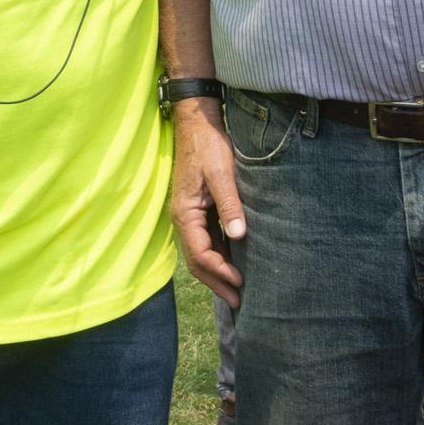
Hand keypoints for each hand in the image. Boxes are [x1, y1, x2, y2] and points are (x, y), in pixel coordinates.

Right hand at [171, 102, 244, 304]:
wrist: (197, 122)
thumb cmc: (208, 145)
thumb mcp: (221, 174)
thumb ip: (230, 205)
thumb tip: (238, 236)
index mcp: (185, 213)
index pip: (200, 254)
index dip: (220, 272)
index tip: (241, 282)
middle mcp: (182, 219)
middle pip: (197, 261)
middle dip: (216, 282)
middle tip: (239, 302)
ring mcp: (189, 215)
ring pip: (200, 253)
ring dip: (217, 272)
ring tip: (237, 289)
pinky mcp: (197, 210)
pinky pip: (205, 240)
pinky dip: (218, 256)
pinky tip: (233, 263)